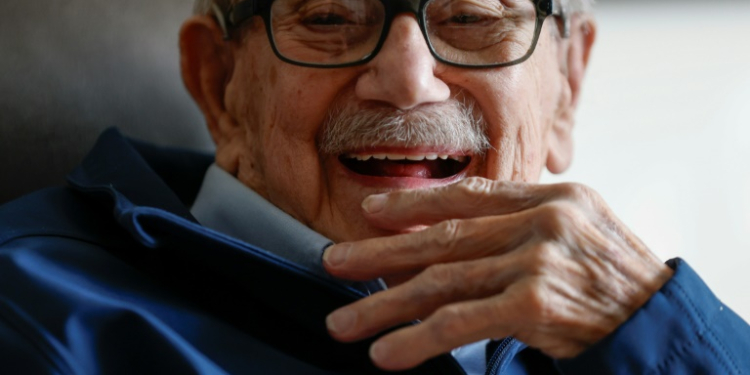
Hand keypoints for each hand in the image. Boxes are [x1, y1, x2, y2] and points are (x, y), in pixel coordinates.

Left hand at [323, 177, 673, 370]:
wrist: (658, 319)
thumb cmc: (610, 279)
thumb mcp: (571, 232)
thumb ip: (515, 228)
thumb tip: (440, 246)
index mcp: (548, 195)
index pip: (468, 196)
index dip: (414, 204)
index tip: (370, 213)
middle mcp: (540, 219)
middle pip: (442, 237)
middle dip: (379, 253)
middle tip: (333, 262)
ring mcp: (537, 257)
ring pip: (442, 281)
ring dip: (385, 306)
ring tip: (344, 323)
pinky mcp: (535, 301)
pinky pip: (462, 322)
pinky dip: (419, 339)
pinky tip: (388, 354)